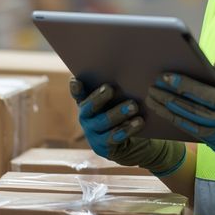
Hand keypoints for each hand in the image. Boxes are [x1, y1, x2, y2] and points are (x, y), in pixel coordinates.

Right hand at [70, 79, 185, 175]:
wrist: (124, 144)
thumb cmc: (118, 112)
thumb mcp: (114, 101)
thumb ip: (112, 88)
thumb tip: (127, 67)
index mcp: (85, 103)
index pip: (78, 94)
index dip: (76, 88)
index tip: (76, 81)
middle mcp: (85, 117)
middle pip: (89, 107)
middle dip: (100, 97)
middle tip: (111, 88)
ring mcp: (92, 133)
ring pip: (103, 122)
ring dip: (118, 113)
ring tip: (133, 106)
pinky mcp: (103, 147)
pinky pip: (115, 137)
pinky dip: (128, 129)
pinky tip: (139, 122)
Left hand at [146, 61, 214, 165]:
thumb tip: (212, 65)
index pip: (204, 95)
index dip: (183, 86)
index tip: (165, 78)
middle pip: (193, 114)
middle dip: (170, 101)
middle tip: (151, 91)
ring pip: (195, 130)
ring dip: (174, 116)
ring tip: (157, 105)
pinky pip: (206, 140)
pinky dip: (191, 129)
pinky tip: (177, 119)